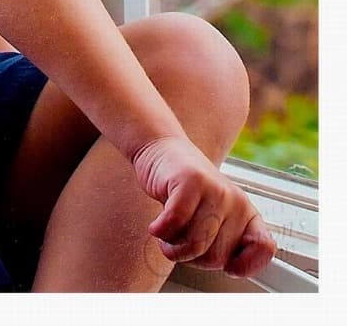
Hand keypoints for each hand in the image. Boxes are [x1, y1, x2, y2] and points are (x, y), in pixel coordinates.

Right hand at [132, 135, 276, 278]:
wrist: (162, 150)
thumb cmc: (184, 189)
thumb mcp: (212, 215)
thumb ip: (222, 241)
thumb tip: (232, 269)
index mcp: (247, 214)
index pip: (264, 248)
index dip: (247, 265)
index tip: (229, 269)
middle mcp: (236, 202)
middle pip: (217, 257)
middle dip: (192, 258)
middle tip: (181, 244)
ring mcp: (214, 191)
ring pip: (195, 244)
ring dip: (172, 247)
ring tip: (166, 236)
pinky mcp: (190, 182)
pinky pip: (174, 223)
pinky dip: (161, 231)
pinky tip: (156, 227)